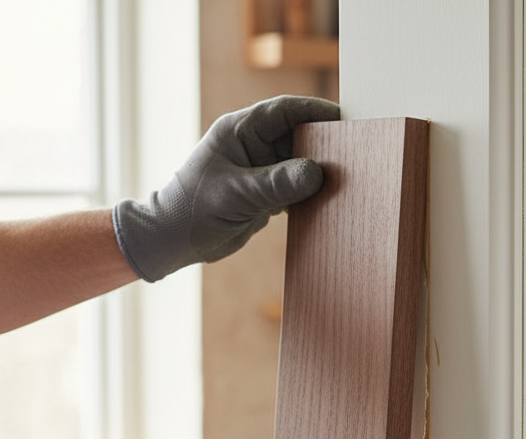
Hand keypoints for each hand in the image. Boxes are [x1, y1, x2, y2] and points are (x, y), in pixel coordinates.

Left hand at [114, 95, 339, 280]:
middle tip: (352, 158)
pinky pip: (293, 189)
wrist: (173, 240)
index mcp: (240, 131)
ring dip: (318, 175)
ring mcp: (259, 170)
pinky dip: (309, 196)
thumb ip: (277, 183)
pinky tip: (325, 204)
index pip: (285, 111)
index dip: (316, 112)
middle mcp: (252, 146)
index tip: (344, 120)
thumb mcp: (237, 195)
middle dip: (323, 146)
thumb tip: (316, 173)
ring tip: (344, 183)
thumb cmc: (194, 210)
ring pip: (299, 165)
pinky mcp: (263, 194)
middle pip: (298, 136)